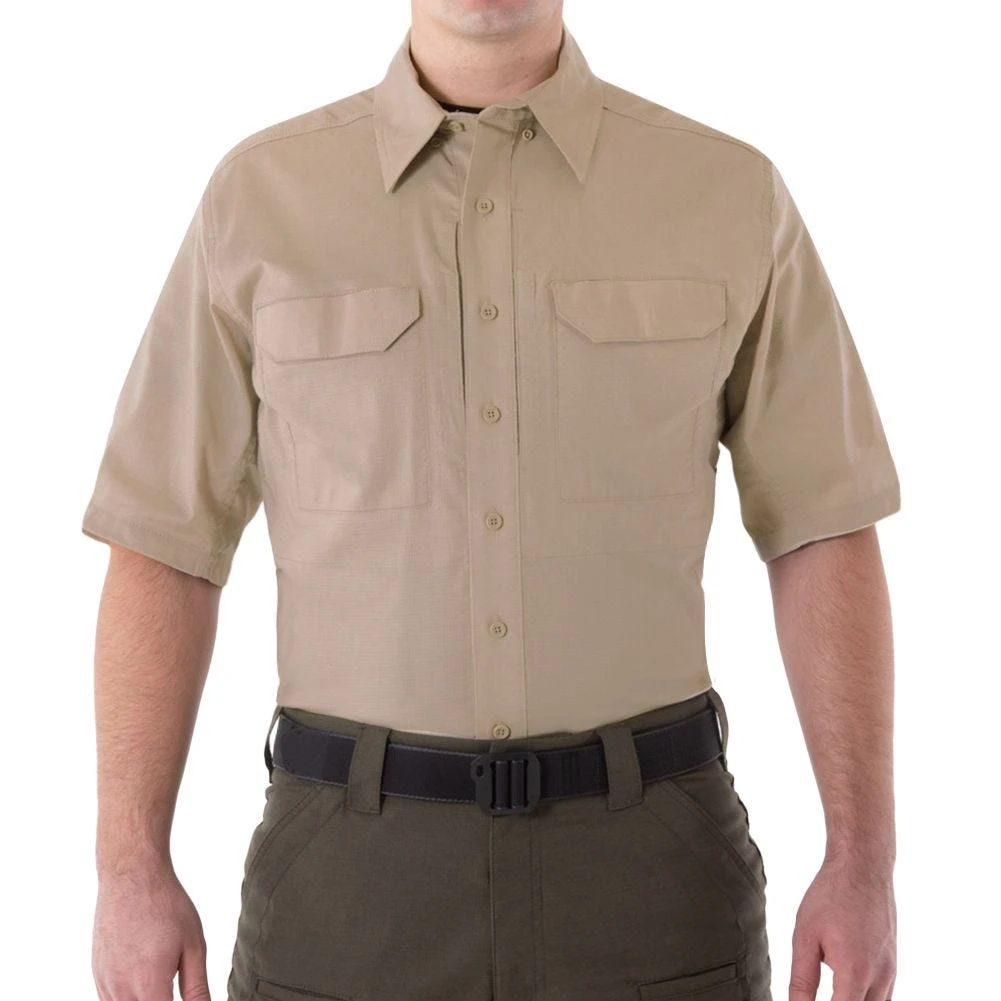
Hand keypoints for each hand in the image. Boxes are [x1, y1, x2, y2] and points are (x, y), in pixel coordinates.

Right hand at [93, 858, 210, 1000]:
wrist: (132, 876)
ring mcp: (105, 983)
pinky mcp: (97, 975)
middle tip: (172, 978)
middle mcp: (121, 990)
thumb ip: (197, 988)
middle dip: (160, 1000)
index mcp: (149, 985)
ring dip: (145, 999)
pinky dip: (129, 997)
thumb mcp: (194, 945)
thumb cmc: (166, 905)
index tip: (182, 996)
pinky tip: (144, 979)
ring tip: (160, 974)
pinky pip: (111, 1000)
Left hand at [789, 855, 895, 1000]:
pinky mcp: (893, 965)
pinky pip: (883, 997)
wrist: (862, 868)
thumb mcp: (805, 937)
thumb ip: (801, 981)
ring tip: (831, 991)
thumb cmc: (831, 896)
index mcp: (855, 974)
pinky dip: (865, 1000)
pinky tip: (846, 990)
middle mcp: (880, 979)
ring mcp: (891, 973)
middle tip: (820, 993)